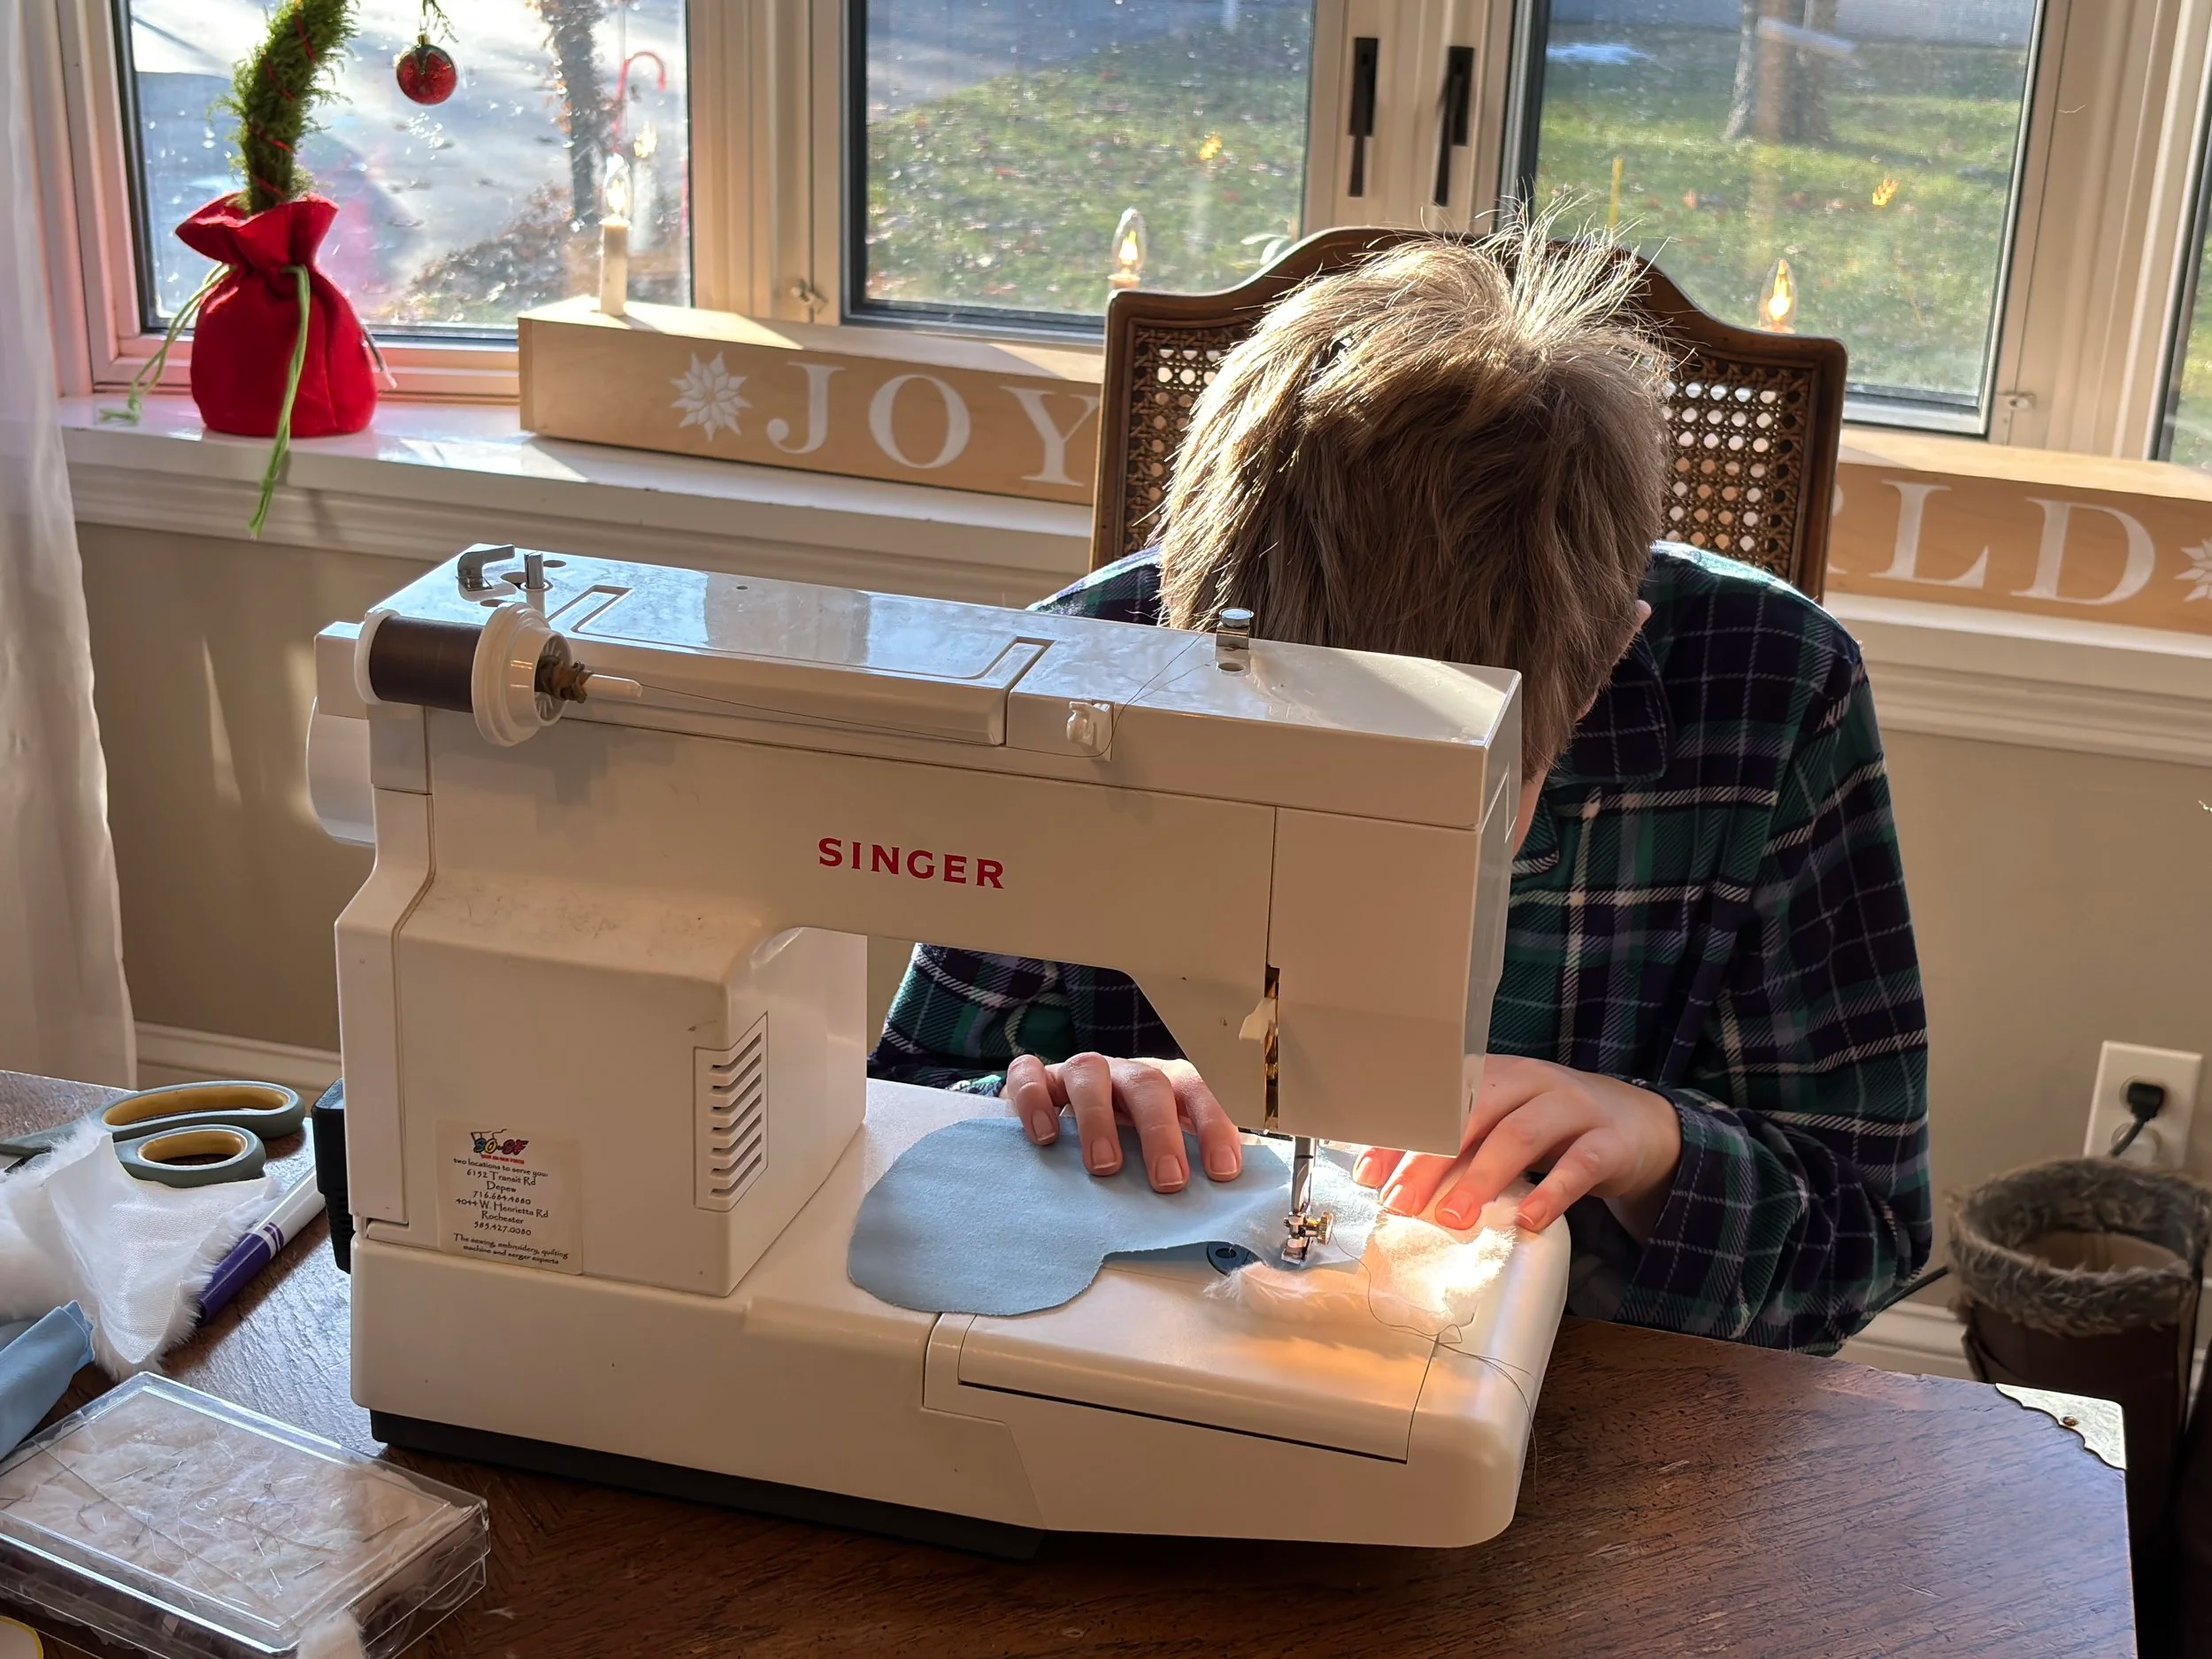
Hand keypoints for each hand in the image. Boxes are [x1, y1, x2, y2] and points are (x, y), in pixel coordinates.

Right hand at [1004, 1053, 1243, 1192]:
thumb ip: (1182, 1167)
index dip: (1213, 1125)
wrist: (1059, 1116)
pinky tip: (1044, 1138)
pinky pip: (1029, 1075)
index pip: (1196, 1091)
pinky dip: (1035, 1102)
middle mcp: (1124, 1074)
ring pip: (1090, 1074)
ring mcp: (1079, 1073)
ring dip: (1099, 1120)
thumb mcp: (1156, 1151)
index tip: (1223, 1171)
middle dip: (1160, 1132)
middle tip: (1168, 1180)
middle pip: (1147, 1084)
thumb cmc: (1122, 1142)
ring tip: (1104, 1166)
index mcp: (1164, 1086)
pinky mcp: (1038, 1079)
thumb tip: (1218, 1208)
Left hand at [1353, 1056, 1681, 1237]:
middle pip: (1473, 1114)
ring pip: (1521, 1135)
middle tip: (1401, 1201)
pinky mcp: (1610, 1141)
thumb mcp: (1505, 1127)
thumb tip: (1394, 1180)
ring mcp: (1573, 1107)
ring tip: (1454, 1218)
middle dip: (1432, 1159)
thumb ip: (1460, 1146)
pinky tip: (1529, 1221)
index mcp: (1496, 1076)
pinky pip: (1580, 1165)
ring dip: (1482, 1178)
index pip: (1438, 1101)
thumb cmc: (1555, 1130)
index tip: (1368, 1174)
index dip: (1402, 1135)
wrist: (1641, 1127)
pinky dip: (1552, 1193)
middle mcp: (1531, 1082)